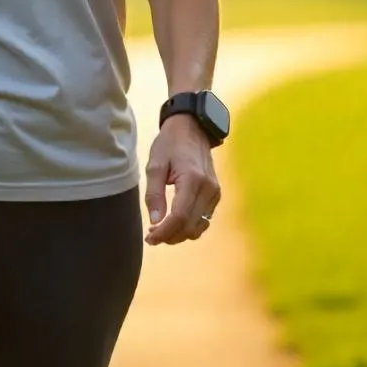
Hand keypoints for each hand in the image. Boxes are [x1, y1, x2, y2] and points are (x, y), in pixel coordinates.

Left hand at [143, 114, 220, 245]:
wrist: (192, 128)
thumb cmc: (170, 143)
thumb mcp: (155, 164)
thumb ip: (154, 193)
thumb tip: (155, 221)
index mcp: (193, 180)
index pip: (179, 217)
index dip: (164, 232)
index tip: (150, 238)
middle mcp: (209, 190)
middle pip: (190, 226)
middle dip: (170, 236)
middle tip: (152, 235)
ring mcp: (215, 193)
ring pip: (199, 227)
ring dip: (180, 234)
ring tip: (161, 229)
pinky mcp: (216, 194)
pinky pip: (204, 219)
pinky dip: (189, 226)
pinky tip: (174, 222)